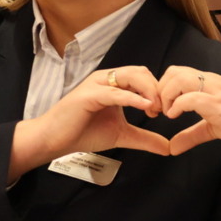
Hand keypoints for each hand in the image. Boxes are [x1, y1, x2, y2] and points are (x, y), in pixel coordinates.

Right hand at [10, 65, 169, 180]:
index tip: (162, 111)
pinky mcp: (89, 95)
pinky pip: (115, 92)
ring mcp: (96, 84)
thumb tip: (167, 148)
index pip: (143, 76)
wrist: (53, 140)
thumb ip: (144, 138)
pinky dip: (133, 98)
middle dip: (156, 89)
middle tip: (161, 110)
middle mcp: (106, 79)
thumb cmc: (82, 133)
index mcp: (113, 84)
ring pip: (130, 76)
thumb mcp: (121, 135)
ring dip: (148, 91)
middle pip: (141, 72)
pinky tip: (145, 107)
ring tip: (154, 109)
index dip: (157, 91)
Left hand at [158, 66, 220, 176]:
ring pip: (179, 79)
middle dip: (159, 90)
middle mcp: (211, 81)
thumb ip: (191, 134)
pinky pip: (190, 97)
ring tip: (167, 114)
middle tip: (157, 111)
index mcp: (209, 82)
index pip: (177, 72)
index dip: (162, 89)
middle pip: (174, 71)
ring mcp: (216, 91)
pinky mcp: (219, 104)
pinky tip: (174, 117)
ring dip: (166, 96)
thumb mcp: (212, 128)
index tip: (158, 109)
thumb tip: (171, 147)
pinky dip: (177, 105)